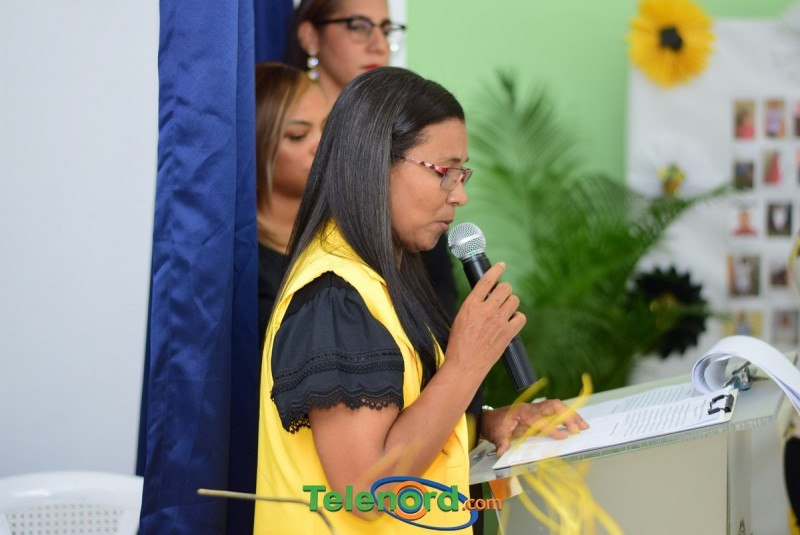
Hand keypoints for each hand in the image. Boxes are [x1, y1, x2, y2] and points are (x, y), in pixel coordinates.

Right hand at [445, 262, 525, 376]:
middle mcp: (486, 311)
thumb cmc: (459, 345)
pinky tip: (511, 321)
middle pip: (505, 288)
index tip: (501, 265)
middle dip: (505, 289)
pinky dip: (517, 318)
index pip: (486, 281)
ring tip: (505, 309)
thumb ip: (474, 306)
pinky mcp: (508, 333)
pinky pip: (520, 317)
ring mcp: (499, 322)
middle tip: (502, 295)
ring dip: (511, 302)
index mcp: (471, 305)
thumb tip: (486, 297)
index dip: (496, 270)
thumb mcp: (459, 319)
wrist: (464, 366)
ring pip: (514, 300)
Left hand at [481, 400, 589, 456]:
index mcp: (521, 412)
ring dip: (571, 414)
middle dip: (567, 416)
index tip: (563, 436)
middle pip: (553, 406)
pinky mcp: (539, 413)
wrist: (490, 418)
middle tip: (579, 429)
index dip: (552, 428)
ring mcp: (536, 409)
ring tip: (584, 425)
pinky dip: (568, 415)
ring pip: (557, 407)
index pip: (540, 419)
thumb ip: (501, 442)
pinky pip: (556, 411)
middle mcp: (531, 408)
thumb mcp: (496, 434)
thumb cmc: (494, 425)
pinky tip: (576, 423)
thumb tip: (502, 452)